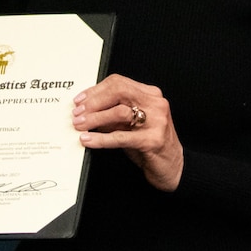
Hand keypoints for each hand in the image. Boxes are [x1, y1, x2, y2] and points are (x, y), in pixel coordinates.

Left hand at [72, 74, 183, 191]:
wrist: (173, 167)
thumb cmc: (149, 145)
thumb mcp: (129, 125)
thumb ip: (111, 114)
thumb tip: (84, 110)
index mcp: (150, 95)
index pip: (118, 83)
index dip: (95, 90)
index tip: (79, 101)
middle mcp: (156, 104)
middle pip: (119, 92)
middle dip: (93, 102)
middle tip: (77, 113)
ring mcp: (157, 121)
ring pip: (120, 112)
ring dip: (95, 119)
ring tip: (80, 126)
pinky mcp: (153, 140)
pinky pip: (122, 137)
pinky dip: (101, 138)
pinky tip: (88, 140)